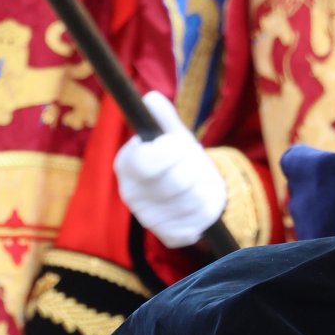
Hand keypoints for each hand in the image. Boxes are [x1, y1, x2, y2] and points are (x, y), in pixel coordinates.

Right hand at [113, 92, 226, 248]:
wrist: (190, 191)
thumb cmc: (178, 158)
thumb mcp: (171, 134)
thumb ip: (164, 118)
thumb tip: (151, 98)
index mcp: (126, 164)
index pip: (148, 161)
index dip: (173, 151)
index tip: (180, 145)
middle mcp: (131, 195)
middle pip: (179, 182)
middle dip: (195, 168)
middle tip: (193, 165)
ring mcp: (149, 220)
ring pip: (195, 201)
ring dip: (206, 187)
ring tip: (199, 183)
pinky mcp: (169, 236)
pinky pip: (200, 222)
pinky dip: (208, 210)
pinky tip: (199, 204)